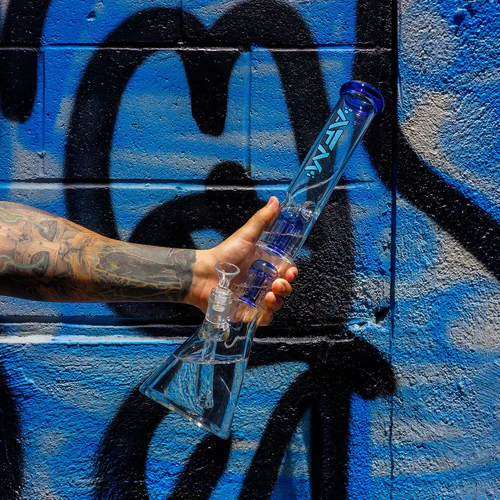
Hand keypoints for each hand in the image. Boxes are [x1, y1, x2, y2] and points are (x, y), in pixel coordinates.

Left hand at [187, 196, 297, 323]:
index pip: (287, 272)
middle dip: (285, 288)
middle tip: (277, 284)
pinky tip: (261, 310)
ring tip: (268, 296)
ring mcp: (255, 299)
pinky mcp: (245, 312)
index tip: (290, 271)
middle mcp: (263, 283)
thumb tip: (276, 200)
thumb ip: (262, 220)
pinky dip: (264, 317)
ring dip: (277, 302)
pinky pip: (261, 319)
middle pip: (284, 290)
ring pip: (275, 306)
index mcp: (266, 266)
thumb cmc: (224, 254)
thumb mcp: (245, 236)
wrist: (202, 274)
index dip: (291, 273)